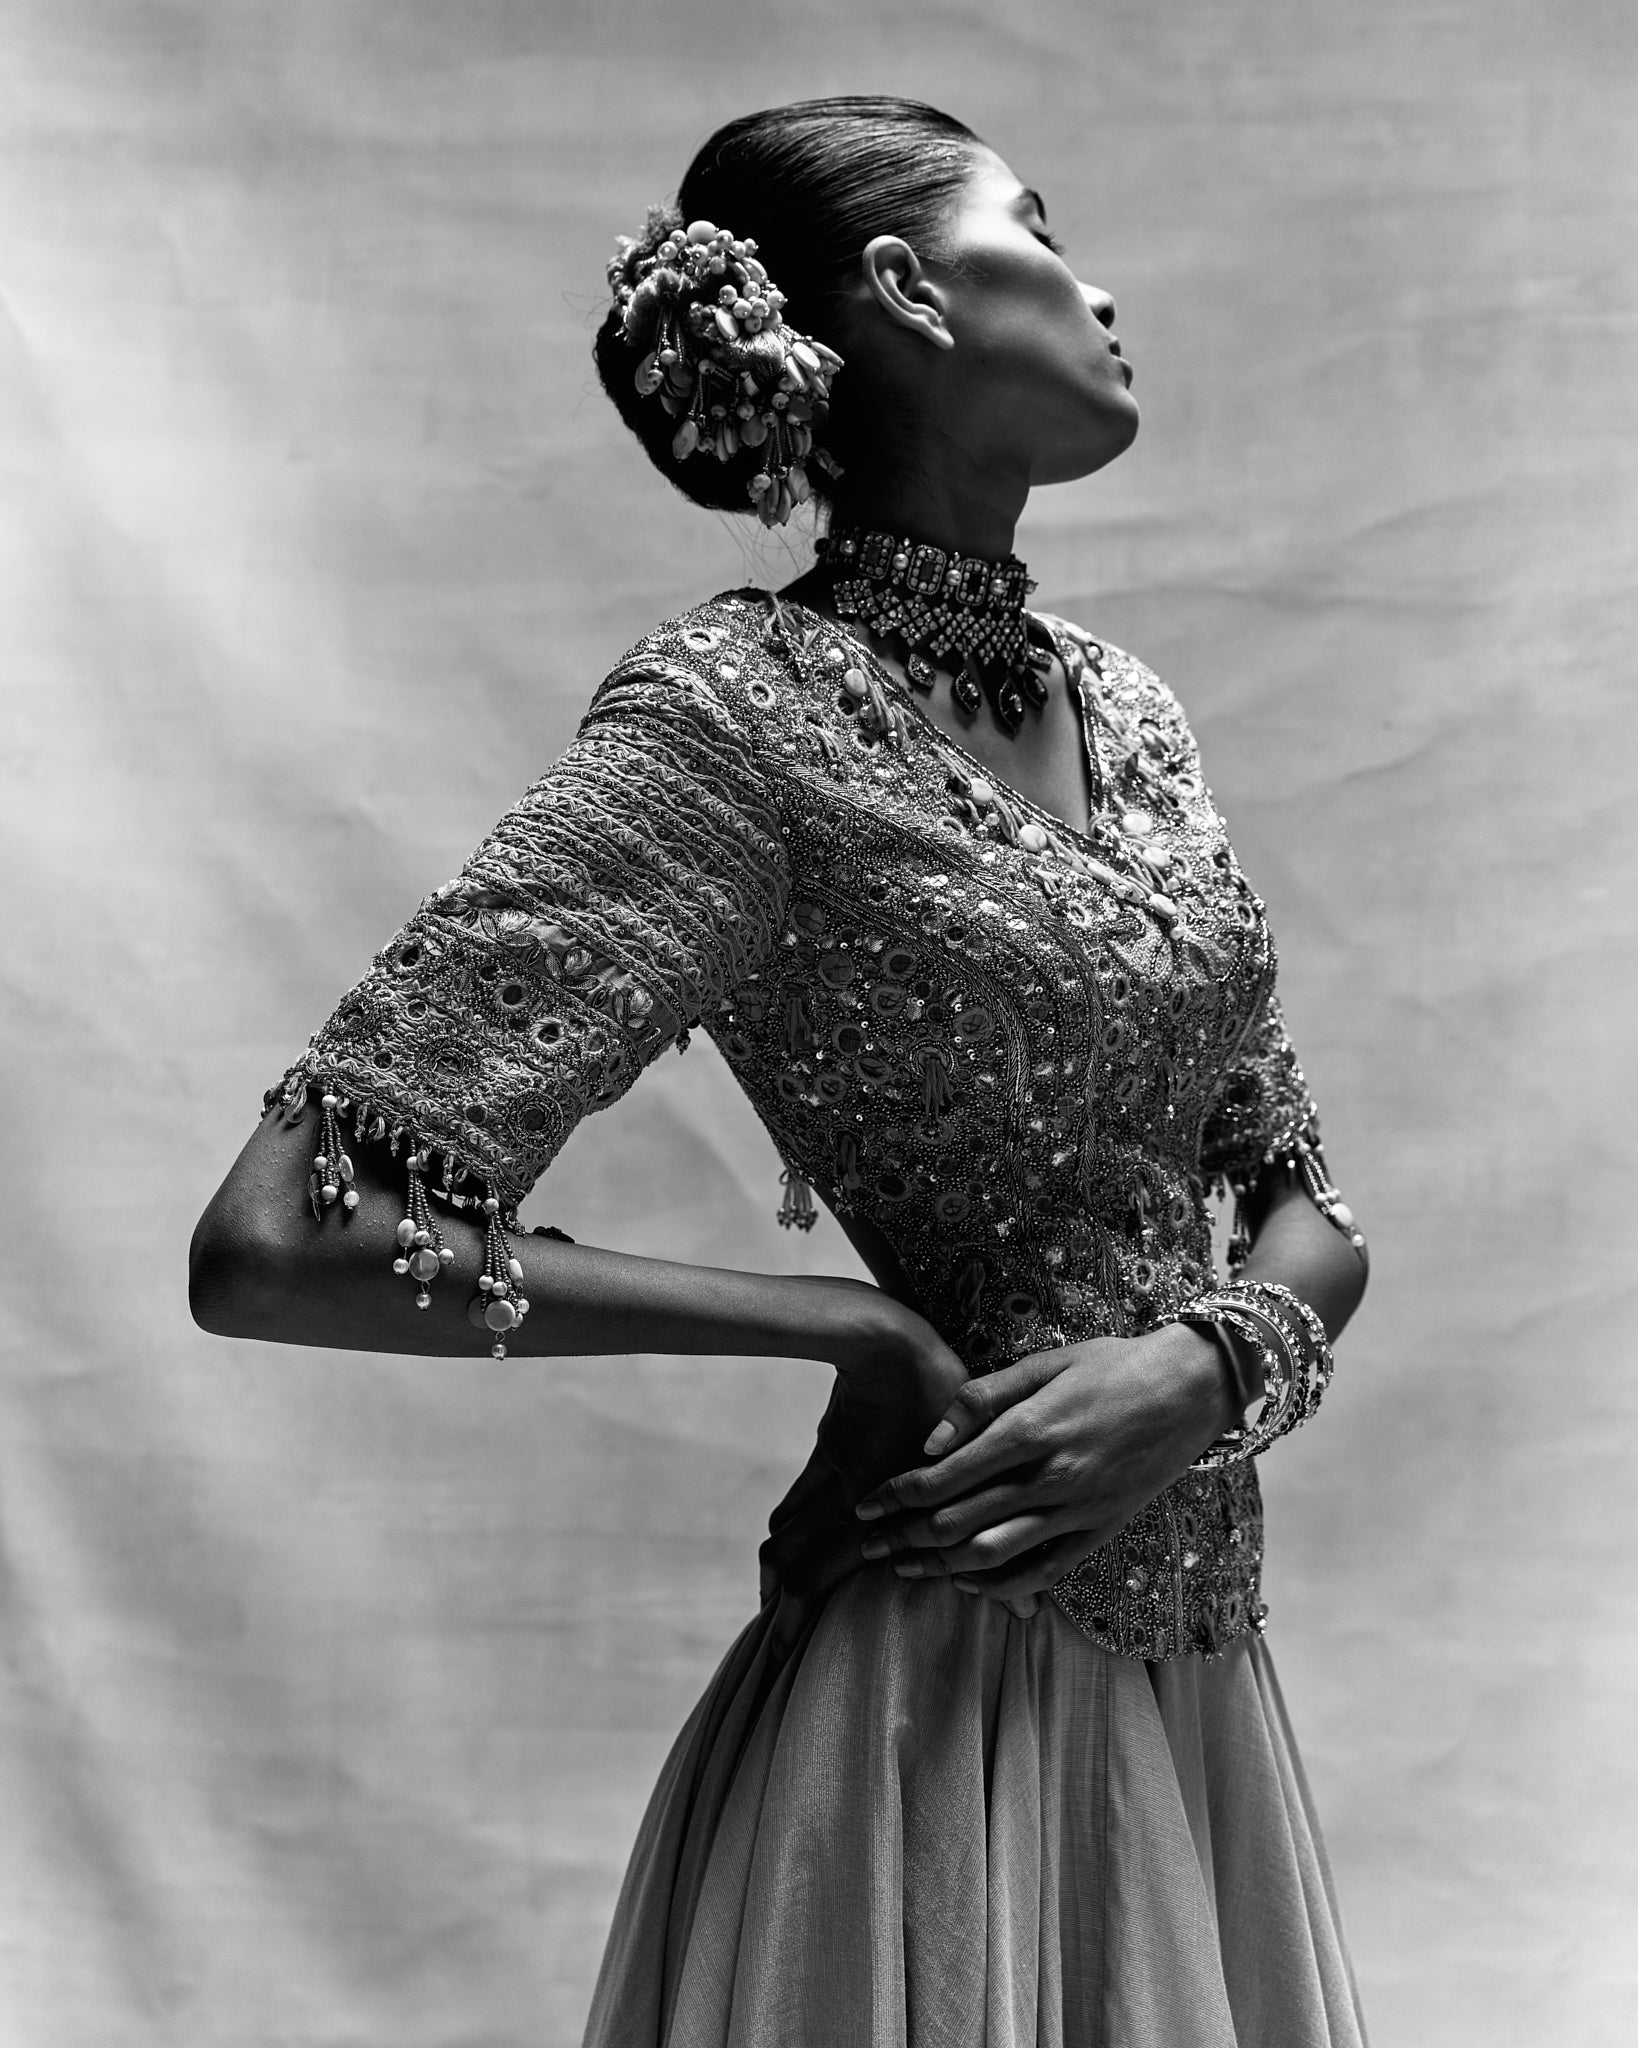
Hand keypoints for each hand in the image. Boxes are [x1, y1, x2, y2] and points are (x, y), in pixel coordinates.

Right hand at [758, 1294, 969, 1652]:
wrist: (881, 1337)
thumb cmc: (935, 1389)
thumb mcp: (973, 1464)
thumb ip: (996, 1543)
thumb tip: (1032, 1610)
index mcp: (870, 1510)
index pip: (816, 1575)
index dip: (794, 1617)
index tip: (781, 1653)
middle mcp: (840, 1501)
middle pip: (791, 1560)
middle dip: (779, 1605)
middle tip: (772, 1646)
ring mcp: (830, 1476)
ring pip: (787, 1532)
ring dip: (779, 1568)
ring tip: (776, 1599)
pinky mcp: (829, 1452)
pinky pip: (799, 1500)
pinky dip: (790, 1526)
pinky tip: (791, 1538)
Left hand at [849, 1322, 1233, 1614]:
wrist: (1191, 1389)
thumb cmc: (1112, 1365)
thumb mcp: (1045, 1363)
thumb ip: (983, 1398)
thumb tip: (930, 1440)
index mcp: (1032, 1430)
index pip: (945, 1477)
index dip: (897, 1495)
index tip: (864, 1505)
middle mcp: (1052, 1477)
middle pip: (959, 1523)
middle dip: (904, 1536)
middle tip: (868, 1544)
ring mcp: (1079, 1510)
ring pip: (994, 1555)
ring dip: (940, 1566)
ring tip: (905, 1568)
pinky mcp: (1102, 1531)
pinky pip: (1043, 1573)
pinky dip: (1000, 1586)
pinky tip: (968, 1582)